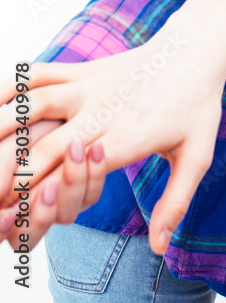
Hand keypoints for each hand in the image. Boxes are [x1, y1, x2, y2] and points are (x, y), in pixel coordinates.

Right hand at [0, 23, 225, 254]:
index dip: (40, 191)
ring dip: (2, 128)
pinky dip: (12, 85)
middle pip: (46, 143)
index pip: (75, 167)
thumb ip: (177, 201)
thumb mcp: (198, 155)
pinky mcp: (83, 69)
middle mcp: (104, 108)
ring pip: (35, 103)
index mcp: (128, 135)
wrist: (196, 49)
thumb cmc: (197, 106)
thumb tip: (160, 247)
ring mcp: (90, 85)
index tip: (13, 215)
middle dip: (10, 174)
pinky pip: (41, 73)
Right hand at [0, 124, 106, 250]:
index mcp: (6, 203)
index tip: (9, 213)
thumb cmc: (27, 124)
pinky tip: (96, 148)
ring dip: (70, 185)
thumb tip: (1, 194)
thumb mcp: (14, 140)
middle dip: (40, 215)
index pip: (1, 232)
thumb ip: (2, 162)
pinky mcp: (85, 192)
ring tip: (74, 151)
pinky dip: (95, 173)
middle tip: (48, 188)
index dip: (1, 229)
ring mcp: (59, 205)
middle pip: (29, 237)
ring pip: (65, 216)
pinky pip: (92, 194)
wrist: (59, 108)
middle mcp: (30, 211)